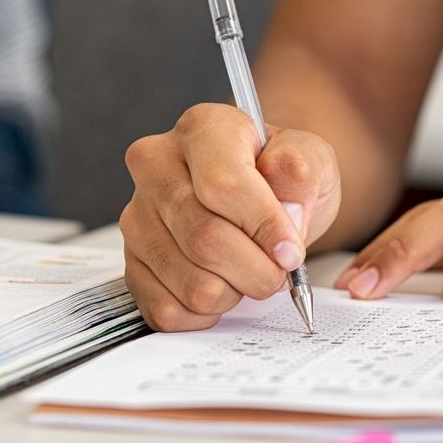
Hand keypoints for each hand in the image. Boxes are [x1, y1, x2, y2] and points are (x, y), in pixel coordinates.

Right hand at [121, 103, 340, 330]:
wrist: (259, 201)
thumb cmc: (281, 180)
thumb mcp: (310, 161)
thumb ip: (302, 173)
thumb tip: (286, 208)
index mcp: (202, 129)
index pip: (222, 184)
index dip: (263, 226)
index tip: (291, 252)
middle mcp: (156, 167)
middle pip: (205, 239)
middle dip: (257, 270)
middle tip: (279, 271)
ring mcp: (137, 217)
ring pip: (191, 282)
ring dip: (235, 292)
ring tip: (248, 272)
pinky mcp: (132, 263)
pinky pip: (168, 309)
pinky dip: (207, 313)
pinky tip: (223, 287)